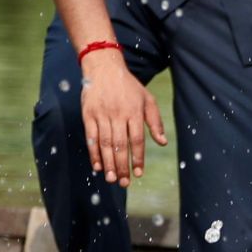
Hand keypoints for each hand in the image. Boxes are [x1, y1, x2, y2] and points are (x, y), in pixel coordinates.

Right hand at [78, 49, 166, 186]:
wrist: (104, 68)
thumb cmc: (129, 87)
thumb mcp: (147, 100)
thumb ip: (155, 122)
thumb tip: (163, 142)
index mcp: (134, 112)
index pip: (137, 140)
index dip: (138, 158)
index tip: (139, 173)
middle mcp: (117, 114)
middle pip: (120, 145)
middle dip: (122, 166)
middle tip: (124, 183)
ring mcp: (102, 115)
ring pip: (105, 143)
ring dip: (108, 163)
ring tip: (111, 178)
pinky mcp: (88, 114)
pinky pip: (91, 137)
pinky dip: (94, 153)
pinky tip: (97, 165)